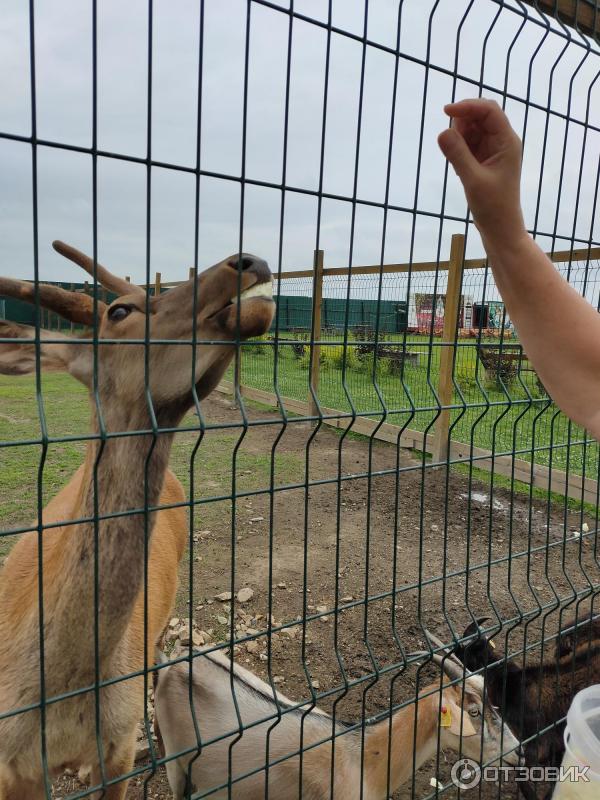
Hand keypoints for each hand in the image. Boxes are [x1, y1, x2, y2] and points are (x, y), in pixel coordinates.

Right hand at [438, 98, 526, 251]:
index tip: (445, 111)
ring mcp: (493, 150)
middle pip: (481, 116)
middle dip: (462, 122)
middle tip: (449, 143)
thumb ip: (457, 155)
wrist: (500, 228)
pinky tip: (457, 166)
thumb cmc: (492, 206)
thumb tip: (442, 132)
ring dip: (459, 136)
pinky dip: (459, 148)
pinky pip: (469, 144)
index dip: (468, 106)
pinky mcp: (484, 160)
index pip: (489, 111)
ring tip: (455, 159)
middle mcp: (502, 141)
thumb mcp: (472, 180)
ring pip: (473, 129)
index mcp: (507, 141)